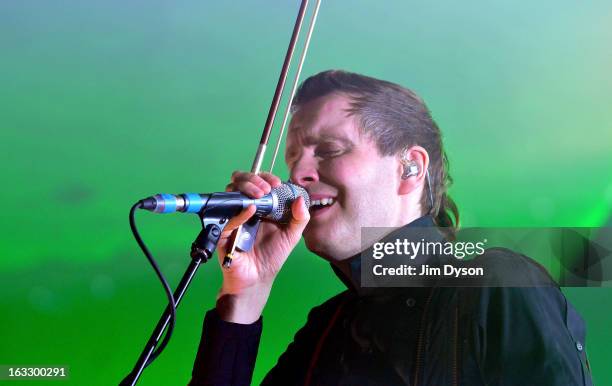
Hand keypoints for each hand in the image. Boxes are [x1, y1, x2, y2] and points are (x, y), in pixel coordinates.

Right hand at [215, 171, 309, 322]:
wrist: (259, 278)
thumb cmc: (272, 255)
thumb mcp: (291, 235)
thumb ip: (300, 218)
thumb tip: (300, 199)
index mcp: (260, 205)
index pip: (258, 182)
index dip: (265, 177)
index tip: (276, 183)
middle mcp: (244, 208)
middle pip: (240, 181)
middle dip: (253, 179)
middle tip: (266, 189)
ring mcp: (233, 217)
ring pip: (230, 193)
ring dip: (245, 188)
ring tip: (259, 194)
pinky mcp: (224, 232)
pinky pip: (228, 218)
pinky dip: (239, 211)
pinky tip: (250, 209)